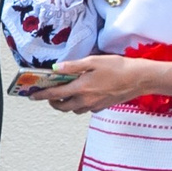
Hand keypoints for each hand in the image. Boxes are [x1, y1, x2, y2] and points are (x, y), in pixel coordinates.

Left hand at [31, 54, 171, 114]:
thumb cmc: (118, 67)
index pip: (54, 95)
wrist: (139, 79)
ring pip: (73, 109)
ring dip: (66, 103)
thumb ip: (72, 66)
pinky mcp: (102, 107)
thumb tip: (56, 69)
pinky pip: (86, 109)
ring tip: (66, 92)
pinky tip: (84, 93)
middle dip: (52, 102)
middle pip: (62, 107)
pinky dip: (80, 103)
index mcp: (81, 88)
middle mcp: (85, 101)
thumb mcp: (93, 61)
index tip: (32, 95)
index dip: (41, 95)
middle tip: (49, 94)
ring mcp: (94, 106)